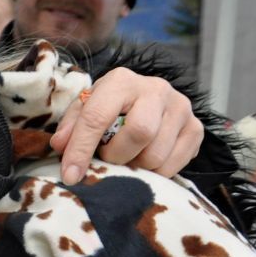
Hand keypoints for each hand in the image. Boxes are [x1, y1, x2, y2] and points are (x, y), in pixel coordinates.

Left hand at [51, 66, 203, 183]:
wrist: (146, 99)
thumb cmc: (109, 107)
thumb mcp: (86, 109)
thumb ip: (71, 126)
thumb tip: (59, 146)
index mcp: (121, 81)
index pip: (98, 116)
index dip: (81, 149)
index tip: (70, 175)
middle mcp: (156, 89)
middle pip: (139, 133)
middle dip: (117, 156)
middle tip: (108, 158)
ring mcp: (180, 108)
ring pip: (157, 153)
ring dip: (135, 167)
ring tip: (127, 158)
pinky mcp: (196, 128)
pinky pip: (175, 165)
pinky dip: (155, 173)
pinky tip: (146, 162)